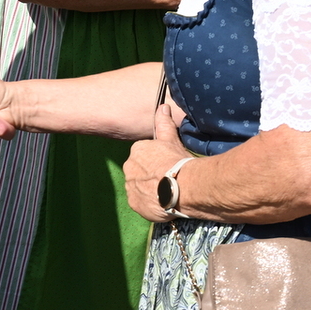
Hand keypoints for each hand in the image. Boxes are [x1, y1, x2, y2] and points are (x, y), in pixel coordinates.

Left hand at [123, 104, 191, 221]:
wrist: (181, 187)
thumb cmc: (177, 161)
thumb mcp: (171, 139)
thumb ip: (164, 123)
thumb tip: (162, 106)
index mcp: (136, 150)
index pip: (144, 154)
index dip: (156, 160)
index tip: (167, 164)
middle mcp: (128, 168)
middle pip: (139, 171)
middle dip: (150, 174)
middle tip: (168, 177)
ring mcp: (130, 187)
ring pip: (139, 187)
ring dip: (149, 189)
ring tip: (167, 191)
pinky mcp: (134, 203)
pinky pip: (141, 202)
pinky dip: (149, 202)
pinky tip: (163, 201)